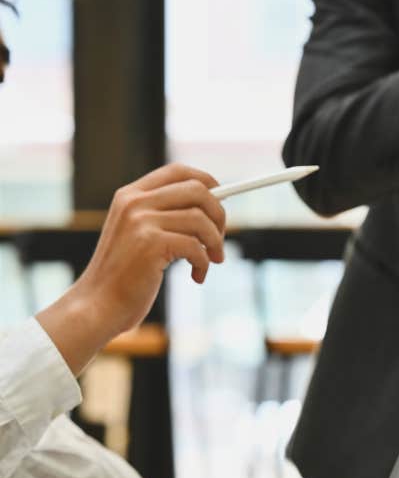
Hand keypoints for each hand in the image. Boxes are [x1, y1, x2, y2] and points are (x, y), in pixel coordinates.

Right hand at [36, 163, 226, 374]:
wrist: (97, 305)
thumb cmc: (125, 275)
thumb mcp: (139, 235)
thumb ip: (166, 215)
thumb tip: (216, 203)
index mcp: (129, 195)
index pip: (177, 172)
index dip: (207, 181)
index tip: (222, 198)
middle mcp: (134, 203)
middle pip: (198, 191)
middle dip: (219, 214)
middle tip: (220, 238)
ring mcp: (140, 221)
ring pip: (201, 220)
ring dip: (215, 243)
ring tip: (210, 261)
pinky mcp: (150, 244)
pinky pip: (197, 247)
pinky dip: (204, 264)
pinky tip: (197, 276)